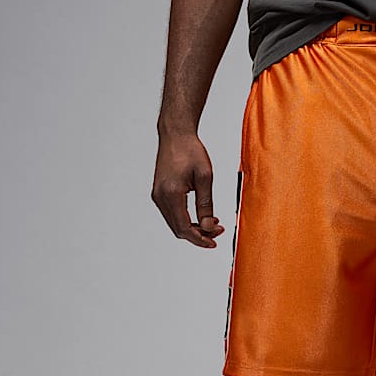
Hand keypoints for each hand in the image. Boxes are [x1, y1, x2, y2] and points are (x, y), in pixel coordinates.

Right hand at [151, 132, 225, 248]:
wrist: (175, 134)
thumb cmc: (190, 150)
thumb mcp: (205, 177)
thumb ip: (206, 205)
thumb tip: (209, 227)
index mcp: (171, 193)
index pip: (184, 228)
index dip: (200, 239)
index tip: (214, 242)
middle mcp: (160, 197)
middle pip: (179, 229)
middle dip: (199, 235)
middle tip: (218, 232)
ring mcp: (157, 195)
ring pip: (175, 223)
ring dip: (193, 229)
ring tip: (212, 224)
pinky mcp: (159, 193)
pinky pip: (173, 215)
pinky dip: (186, 220)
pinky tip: (201, 217)